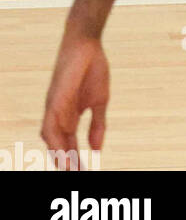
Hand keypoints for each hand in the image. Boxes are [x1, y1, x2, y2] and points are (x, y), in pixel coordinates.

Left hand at [41, 32, 109, 165]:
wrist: (87, 44)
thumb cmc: (93, 69)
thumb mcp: (100, 101)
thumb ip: (97, 125)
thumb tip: (97, 149)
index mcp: (69, 117)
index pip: (70, 145)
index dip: (77, 160)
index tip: (86, 172)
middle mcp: (58, 116)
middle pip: (59, 147)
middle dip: (68, 163)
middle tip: (79, 175)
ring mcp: (54, 109)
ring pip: (52, 140)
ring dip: (60, 157)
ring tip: (71, 171)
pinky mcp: (54, 101)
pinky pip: (50, 126)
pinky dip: (55, 141)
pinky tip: (63, 152)